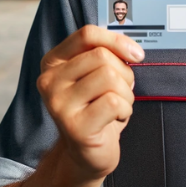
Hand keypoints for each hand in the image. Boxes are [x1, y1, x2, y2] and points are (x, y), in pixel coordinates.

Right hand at [37, 25, 144, 181]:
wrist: (88, 152)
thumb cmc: (98, 106)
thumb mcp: (98, 74)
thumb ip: (107, 54)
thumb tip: (133, 50)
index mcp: (53, 62)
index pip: (87, 34)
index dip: (117, 40)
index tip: (136, 54)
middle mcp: (49, 81)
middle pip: (102, 56)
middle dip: (124, 72)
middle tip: (121, 90)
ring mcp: (58, 105)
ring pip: (110, 77)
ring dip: (126, 92)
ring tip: (117, 106)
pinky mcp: (74, 127)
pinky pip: (114, 102)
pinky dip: (125, 110)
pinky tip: (115, 119)